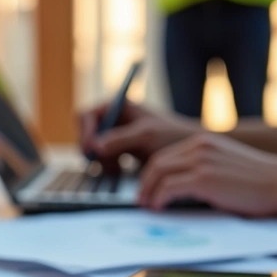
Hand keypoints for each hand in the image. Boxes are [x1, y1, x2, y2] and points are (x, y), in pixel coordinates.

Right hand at [78, 101, 201, 165]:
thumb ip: (119, 139)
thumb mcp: (146, 135)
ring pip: (93, 150)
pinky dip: (107, 167)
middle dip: (93, 150)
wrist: (190, 151)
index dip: (86, 132)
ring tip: (117, 168)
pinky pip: (102, 160)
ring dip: (100, 161)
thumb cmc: (171, 135)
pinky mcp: (118, 152)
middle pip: (86, 134)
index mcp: (117, 105)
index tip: (93, 148)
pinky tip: (120, 171)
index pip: (86, 116)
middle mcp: (113, 119)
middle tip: (102, 163)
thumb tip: (95, 146)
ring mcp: (115, 136)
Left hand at [137, 133, 276, 216]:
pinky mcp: (204, 178)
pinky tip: (159, 209)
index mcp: (204, 142)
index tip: (148, 190)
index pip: (166, 155)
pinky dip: (159, 199)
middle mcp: (200, 146)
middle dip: (144, 183)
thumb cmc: (263, 182)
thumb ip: (206, 170)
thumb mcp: (228, 167)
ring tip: (147, 207)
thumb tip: (184, 190)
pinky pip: (168, 187)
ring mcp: (201, 160)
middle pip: (157, 162)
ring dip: (148, 192)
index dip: (152, 174)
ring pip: (157, 173)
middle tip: (141, 201)